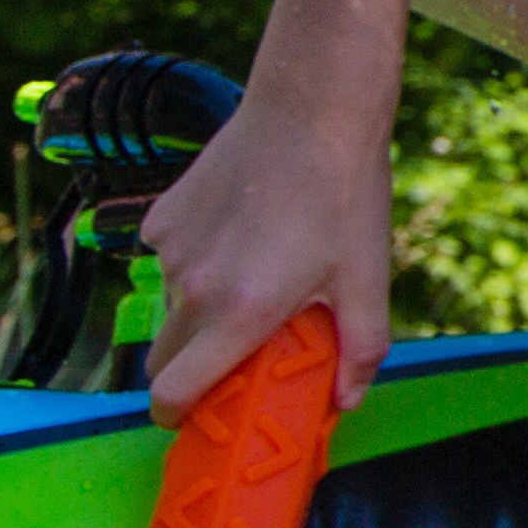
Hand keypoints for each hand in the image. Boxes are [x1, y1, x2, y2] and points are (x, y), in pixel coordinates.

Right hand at [133, 83, 396, 418]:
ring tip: (258, 273)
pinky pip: (168, 261)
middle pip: (164, 359)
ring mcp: (170, 251)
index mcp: (241, 312)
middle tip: (235, 357)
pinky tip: (242, 230)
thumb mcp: (368, 275)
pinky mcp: (160, 218)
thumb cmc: (345, 193)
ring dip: (200, 309)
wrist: (310, 109)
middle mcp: (194, 287)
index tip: (195, 419)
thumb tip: (347, 399)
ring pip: (169, 306)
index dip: (177, 416)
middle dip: (190, 371)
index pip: (172, 393)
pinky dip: (197, 263)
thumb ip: (360, 347)